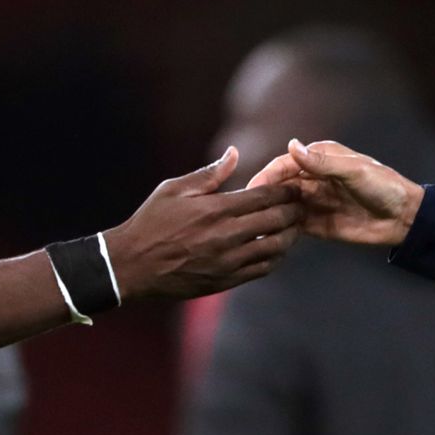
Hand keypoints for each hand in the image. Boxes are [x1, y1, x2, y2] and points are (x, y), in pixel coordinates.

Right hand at [104, 147, 303, 300]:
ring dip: (289, 235)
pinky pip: (262, 269)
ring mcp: (227, 261)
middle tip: (302, 204)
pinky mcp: (225, 281)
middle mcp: (225, 235)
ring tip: (293, 226)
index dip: (286, 189)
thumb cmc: (150, 222)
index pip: (264, 196)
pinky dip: (275, 257)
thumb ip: (209, 174)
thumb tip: (234, 153)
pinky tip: (275, 248)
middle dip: (295, 210)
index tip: (295, 185)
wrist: (132, 266)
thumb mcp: (174, 189)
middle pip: (277, 221)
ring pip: (275, 247)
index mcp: (215, 209)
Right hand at [246, 140, 423, 247]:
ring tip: (252, 227)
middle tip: (244, 211)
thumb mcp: (353, 172)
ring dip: (269, 214)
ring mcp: (313, 201)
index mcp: (319, 158)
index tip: (251, 189)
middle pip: (279, 186)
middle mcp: (312, 178)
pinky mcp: (316, 223)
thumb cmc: (383, 186)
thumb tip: (291, 146)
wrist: (403, 219)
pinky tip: (268, 237)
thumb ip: (322, 162)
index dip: (266, 176)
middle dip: (262, 196)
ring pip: (282, 206)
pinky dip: (280, 229)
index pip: (284, 165)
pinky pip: (292, 225)